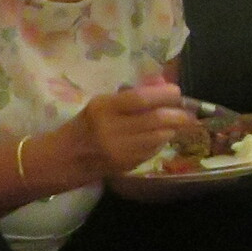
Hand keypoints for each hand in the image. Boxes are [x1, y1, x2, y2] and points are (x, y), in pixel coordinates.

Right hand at [70, 82, 197, 179]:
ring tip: (177, 123)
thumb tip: (163, 85)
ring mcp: (120, 150)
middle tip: (187, 112)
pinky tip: (161, 136)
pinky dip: (161, 142)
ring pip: (159, 137)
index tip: (176, 92)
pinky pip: (152, 150)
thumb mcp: (101, 105)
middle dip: (177, 115)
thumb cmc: (84, 126)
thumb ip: (130, 96)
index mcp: (103, 108)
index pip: (141, 99)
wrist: (64, 159)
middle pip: (155, 120)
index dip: (164, 94)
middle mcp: (112, 129)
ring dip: (172, 129)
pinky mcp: (126, 165)